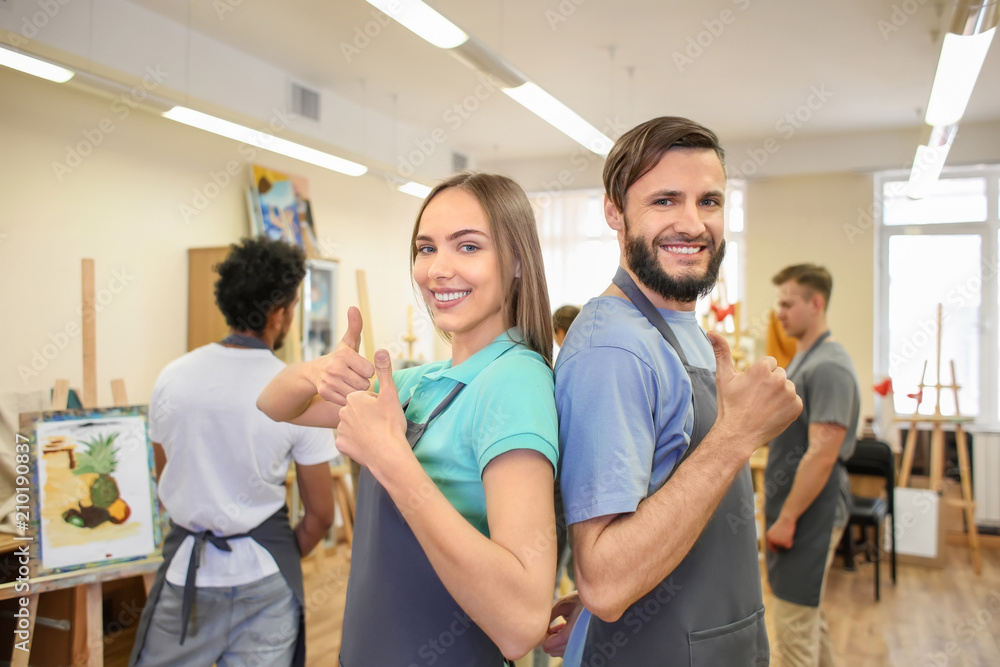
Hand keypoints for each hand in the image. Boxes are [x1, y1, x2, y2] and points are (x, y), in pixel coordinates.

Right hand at [315, 306, 374, 405]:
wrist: (314, 372)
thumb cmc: (339, 357)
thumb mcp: (348, 342)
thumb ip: (355, 326)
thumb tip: (354, 307)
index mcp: (344, 355)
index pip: (370, 370)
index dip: (366, 370)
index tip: (359, 367)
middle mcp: (335, 367)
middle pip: (364, 383)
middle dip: (362, 382)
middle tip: (354, 376)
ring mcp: (329, 381)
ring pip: (356, 393)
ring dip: (355, 390)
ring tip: (348, 383)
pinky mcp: (325, 393)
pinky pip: (347, 400)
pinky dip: (347, 397)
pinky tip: (342, 390)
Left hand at [335, 349, 408, 472]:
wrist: (387, 455)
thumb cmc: (390, 424)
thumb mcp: (390, 394)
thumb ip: (384, 372)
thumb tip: (381, 350)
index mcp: (354, 398)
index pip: (365, 397)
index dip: (377, 404)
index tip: (384, 412)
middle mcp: (343, 411)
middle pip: (358, 411)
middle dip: (368, 415)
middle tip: (382, 424)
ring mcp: (341, 429)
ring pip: (353, 425)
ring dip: (362, 429)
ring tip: (376, 435)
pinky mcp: (341, 445)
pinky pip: (349, 440)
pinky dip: (357, 442)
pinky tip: (367, 444)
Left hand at [541, 592, 583, 657]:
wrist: (600, 603)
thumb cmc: (582, 601)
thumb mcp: (562, 604)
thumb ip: (549, 616)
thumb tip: (542, 627)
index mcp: (569, 635)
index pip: (547, 646)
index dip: (544, 635)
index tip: (548, 626)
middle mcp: (575, 645)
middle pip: (552, 651)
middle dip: (550, 639)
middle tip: (555, 625)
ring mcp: (581, 648)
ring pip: (560, 652)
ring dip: (557, 641)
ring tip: (562, 626)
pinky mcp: (585, 647)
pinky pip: (569, 651)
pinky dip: (565, 643)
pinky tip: (568, 630)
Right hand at [709, 332, 801, 455]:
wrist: (737, 434)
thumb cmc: (729, 405)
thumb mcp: (723, 377)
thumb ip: (721, 352)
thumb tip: (711, 332)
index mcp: (762, 369)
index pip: (769, 363)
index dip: (759, 375)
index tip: (751, 387)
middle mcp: (778, 378)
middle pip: (779, 373)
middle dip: (770, 383)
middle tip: (756, 398)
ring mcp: (789, 393)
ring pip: (787, 386)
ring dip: (779, 394)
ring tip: (764, 406)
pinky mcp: (796, 407)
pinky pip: (794, 400)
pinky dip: (786, 406)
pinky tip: (772, 413)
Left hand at [766, 515, 795, 551]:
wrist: (786, 519)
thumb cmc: (781, 524)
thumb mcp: (774, 530)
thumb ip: (773, 537)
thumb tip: (775, 543)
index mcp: (768, 537)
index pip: (770, 546)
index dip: (774, 549)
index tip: (777, 550)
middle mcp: (772, 540)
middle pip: (778, 547)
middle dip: (781, 545)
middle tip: (785, 538)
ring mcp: (778, 542)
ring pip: (784, 546)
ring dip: (786, 542)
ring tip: (787, 534)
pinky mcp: (785, 543)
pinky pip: (788, 546)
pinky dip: (790, 542)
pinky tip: (790, 535)